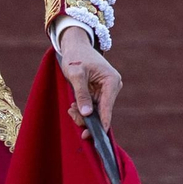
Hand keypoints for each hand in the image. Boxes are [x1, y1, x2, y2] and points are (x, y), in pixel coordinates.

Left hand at [58, 25, 121, 140]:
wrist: (75, 47)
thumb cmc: (76, 57)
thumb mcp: (76, 74)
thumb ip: (81, 94)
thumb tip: (87, 114)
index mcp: (111, 81)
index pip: (107, 107)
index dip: (102, 123)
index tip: (97, 136)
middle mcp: (112, 87)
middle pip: (101, 112)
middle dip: (85, 117)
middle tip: (71, 114)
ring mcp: (106, 92)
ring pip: (96, 113)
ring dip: (81, 114)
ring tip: (70, 108)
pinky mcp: (99, 94)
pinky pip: (92, 108)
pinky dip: (81, 110)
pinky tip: (73, 106)